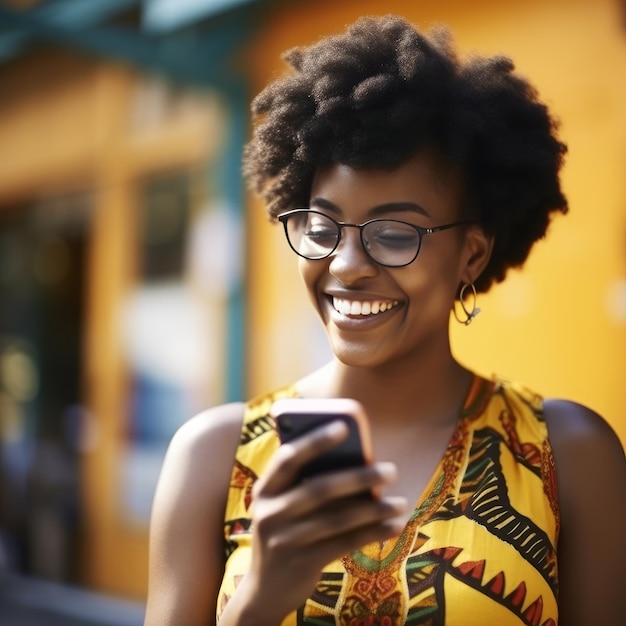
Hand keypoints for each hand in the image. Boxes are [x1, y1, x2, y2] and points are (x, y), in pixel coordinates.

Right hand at [227, 420, 407, 624]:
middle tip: (390, 470)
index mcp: (264, 489)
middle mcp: (269, 513)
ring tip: (400, 502)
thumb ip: (306, 483)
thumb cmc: (284, 531)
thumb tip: (357, 461)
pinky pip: (343, 544)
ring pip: (337, 519)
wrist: (264, 589)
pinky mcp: (301, 564)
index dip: (315, 441)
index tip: (343, 426)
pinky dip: (372, 533)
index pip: (288, 458)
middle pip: (319, 489)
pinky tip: (394, 525)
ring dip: (373, 509)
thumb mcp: (283, 505)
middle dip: (358, 477)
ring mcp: (284, 540)